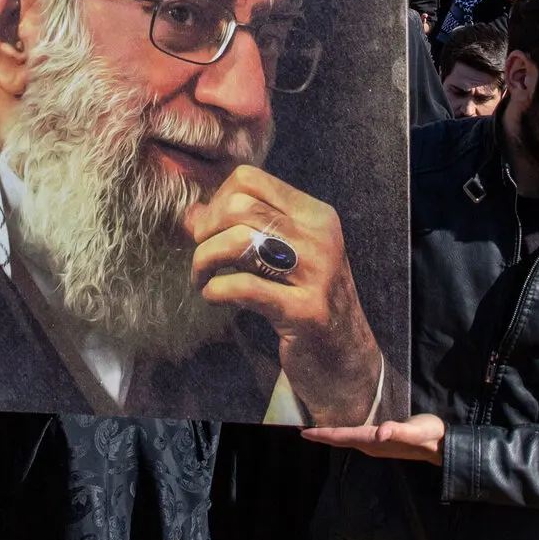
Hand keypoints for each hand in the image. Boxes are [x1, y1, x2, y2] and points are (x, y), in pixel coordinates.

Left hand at [186, 165, 382, 426]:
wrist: (346, 360)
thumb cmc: (307, 303)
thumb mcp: (284, 258)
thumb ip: (243, 231)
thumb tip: (192, 215)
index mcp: (316, 215)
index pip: (251, 179)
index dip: (217, 200)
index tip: (209, 229)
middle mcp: (320, 237)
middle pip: (240, 206)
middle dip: (206, 230)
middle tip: (201, 255)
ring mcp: (316, 274)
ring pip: (239, 241)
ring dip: (205, 259)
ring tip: (201, 277)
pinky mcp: (304, 311)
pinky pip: (243, 287)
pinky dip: (216, 289)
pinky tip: (213, 296)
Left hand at [303, 413, 444, 464]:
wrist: (442, 444)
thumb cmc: (429, 435)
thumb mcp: (416, 430)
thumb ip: (398, 431)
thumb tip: (380, 433)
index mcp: (374, 441)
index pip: (342, 437)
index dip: (323, 435)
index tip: (303, 432)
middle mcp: (371, 445)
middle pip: (340, 440)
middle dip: (320, 435)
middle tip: (301, 427)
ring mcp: (375, 443)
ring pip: (346, 438)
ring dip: (330, 433)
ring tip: (314, 425)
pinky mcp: (381, 439)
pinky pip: (355, 435)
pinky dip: (342, 430)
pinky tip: (340, 422)